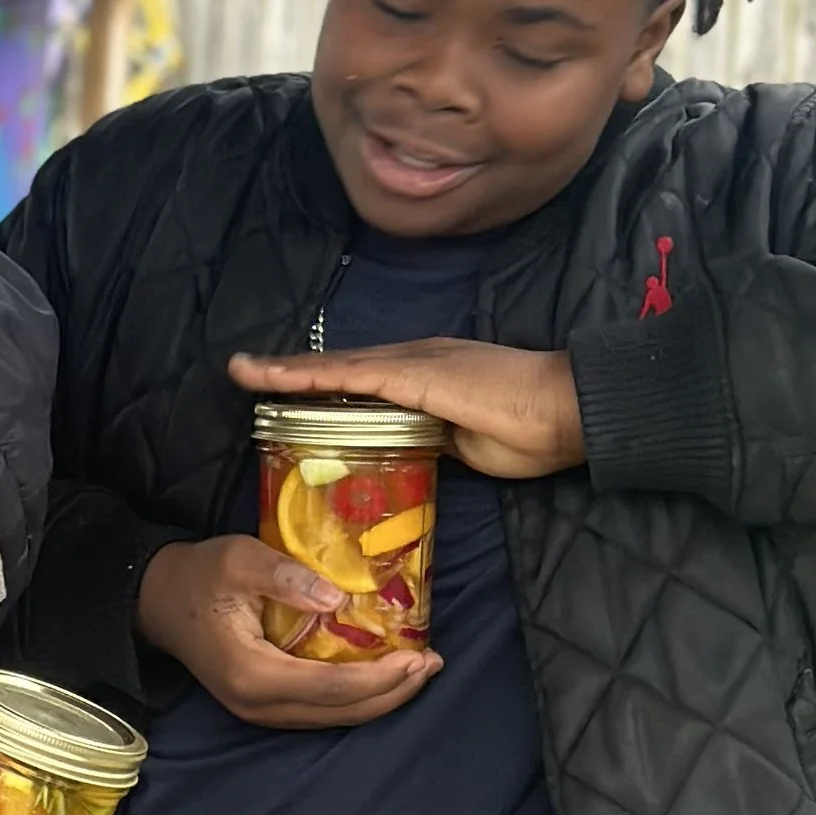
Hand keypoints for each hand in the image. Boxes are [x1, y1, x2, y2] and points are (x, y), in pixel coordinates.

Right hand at [136, 532, 439, 730]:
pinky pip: (321, 711)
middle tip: (433, 664)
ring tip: (420, 671)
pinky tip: (382, 678)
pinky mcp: (263, 706)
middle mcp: (258, 704)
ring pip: (334, 717)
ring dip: (381, 698)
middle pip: (341, 710)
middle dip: (393, 692)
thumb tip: (337, 598)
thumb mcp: (239, 559)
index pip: (332, 685)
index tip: (420, 655)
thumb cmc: (199, 575)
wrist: (157, 601)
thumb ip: (286, 576)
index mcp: (253, 672)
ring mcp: (259, 711)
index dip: (381, 676)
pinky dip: (357, 698)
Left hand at [229, 339, 583, 479]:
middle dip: (293, 373)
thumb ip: (434, 442)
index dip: (322, 383)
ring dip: (289, 371)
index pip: (362, 381)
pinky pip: (351, 374)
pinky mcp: (415, 373)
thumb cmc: (531, 432)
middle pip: (341, 368)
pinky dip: (310, 375)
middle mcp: (415, 360)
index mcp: (428, 377)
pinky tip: (277, 377)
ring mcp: (415, 363)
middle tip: (246, 373)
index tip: (284, 390)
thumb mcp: (468, 446)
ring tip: (245, 371)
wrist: (570, 411)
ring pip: (338, 366)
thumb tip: (408, 454)